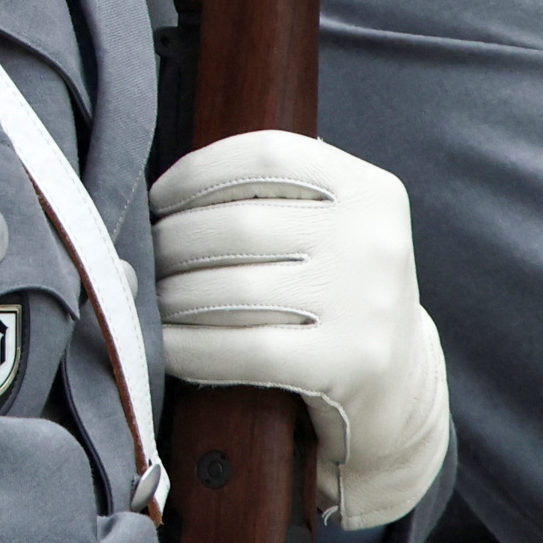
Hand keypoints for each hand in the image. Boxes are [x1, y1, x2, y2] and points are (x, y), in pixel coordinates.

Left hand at [147, 130, 448, 525]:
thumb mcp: (331, 230)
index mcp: (369, 190)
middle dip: (171, 244)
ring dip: (170, 298)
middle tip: (143, 261)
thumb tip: (160, 197)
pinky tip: (164, 345)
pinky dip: (187, 347)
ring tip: (150, 300)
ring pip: (231, 290)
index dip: (196, 173)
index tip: (159, 200)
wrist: (399, 387)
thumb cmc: (338, 296)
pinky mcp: (348, 363)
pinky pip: (241, 349)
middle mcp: (374, 239)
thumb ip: (272, 197)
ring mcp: (365, 302)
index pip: (266, 155)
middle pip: (238, 226)